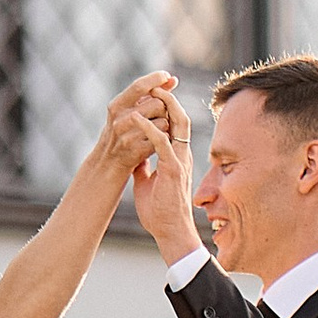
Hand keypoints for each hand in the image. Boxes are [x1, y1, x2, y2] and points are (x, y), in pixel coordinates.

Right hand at [95, 72, 178, 187]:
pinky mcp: (136, 152)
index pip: (139, 86)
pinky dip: (164, 140)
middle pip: (157, 103)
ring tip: (156, 131)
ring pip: (163, 121)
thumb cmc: (121, 135)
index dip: (156, 79)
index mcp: (116, 106)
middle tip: (157, 116)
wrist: (106, 167)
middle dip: (164, 109)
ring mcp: (126, 136)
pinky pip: (162, 139)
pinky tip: (156, 143)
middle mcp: (119, 119)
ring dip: (166, 126)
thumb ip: (148, 95)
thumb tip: (171, 79)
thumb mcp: (127, 112)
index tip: (167, 75)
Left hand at [127, 83, 201, 262]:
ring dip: (164, 105)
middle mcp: (182, 155)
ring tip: (150, 91)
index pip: (176, 124)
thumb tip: (136, 155)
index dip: (168, 107)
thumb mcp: (148, 181)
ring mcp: (180, 161)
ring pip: (178, 124)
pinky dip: (148, 128)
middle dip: (169, 98)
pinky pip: (162, 143)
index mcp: (177, 157)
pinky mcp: (173, 170)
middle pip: (181, 117)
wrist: (170, 232)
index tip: (154, 94)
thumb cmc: (160, 211)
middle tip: (156, 84)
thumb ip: (145, 166)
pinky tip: (135, 117)